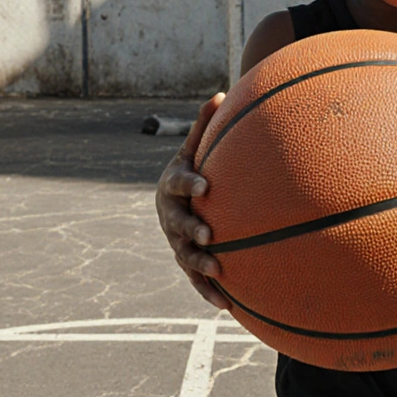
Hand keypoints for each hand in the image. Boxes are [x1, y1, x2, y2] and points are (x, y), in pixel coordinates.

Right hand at [155, 93, 229, 309]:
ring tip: (219, 271)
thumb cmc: (193, 169)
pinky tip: (226, 304)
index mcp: (172, 185)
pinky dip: (207, 291)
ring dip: (199, 264)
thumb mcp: (194, 148)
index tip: (206, 184)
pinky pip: (194, 278)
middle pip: (177, 224)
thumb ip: (204, 125)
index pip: (179, 183)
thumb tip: (222, 92)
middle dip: (191, 229)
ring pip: (184, 255)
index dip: (190, 184)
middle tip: (209, 233)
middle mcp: (170, 215)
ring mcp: (175, 240)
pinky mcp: (185, 261)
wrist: (176, 198)